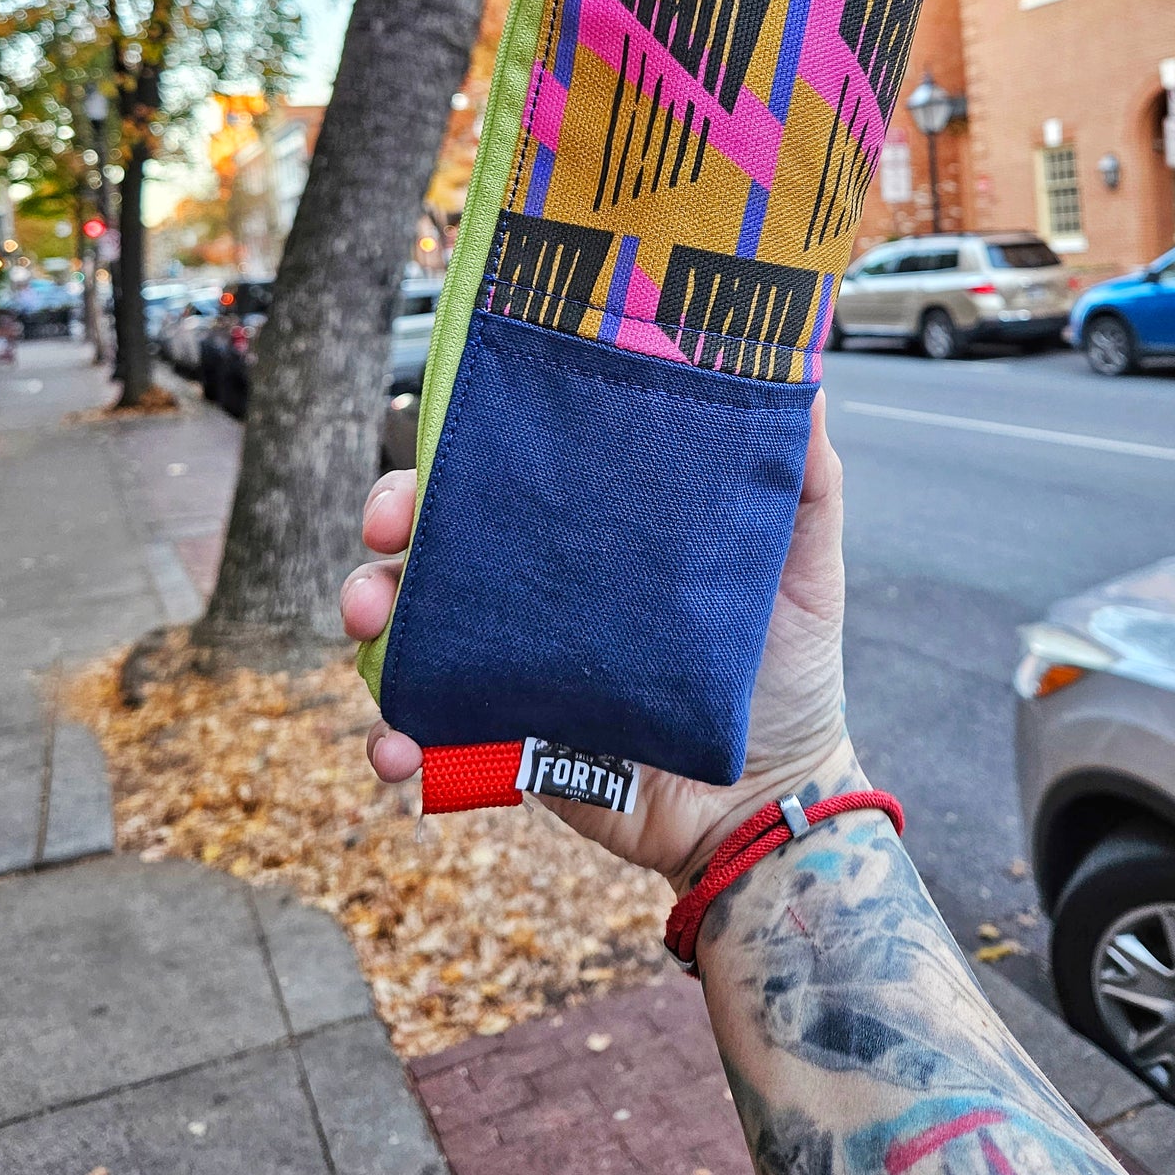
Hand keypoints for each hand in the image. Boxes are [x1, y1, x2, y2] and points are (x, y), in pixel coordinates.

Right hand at [341, 392, 858, 891]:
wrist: (775, 801)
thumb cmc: (790, 669)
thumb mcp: (804, 562)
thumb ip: (803, 478)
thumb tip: (804, 374)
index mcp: (592, 536)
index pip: (508, 473)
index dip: (455, 451)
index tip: (426, 440)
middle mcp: (541, 591)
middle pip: (438, 538)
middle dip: (390, 524)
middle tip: (382, 534)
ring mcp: (513, 664)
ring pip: (410, 625)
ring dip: (370, 615)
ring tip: (369, 630)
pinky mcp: (504, 739)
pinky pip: (426, 731)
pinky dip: (395, 736)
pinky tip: (397, 747)